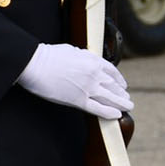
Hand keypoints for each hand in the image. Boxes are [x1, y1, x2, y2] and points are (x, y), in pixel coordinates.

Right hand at [17, 43, 132, 118]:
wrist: (36, 64)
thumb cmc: (49, 56)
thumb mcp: (72, 50)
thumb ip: (83, 56)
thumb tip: (86, 58)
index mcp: (93, 60)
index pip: (112, 71)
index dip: (120, 79)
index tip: (123, 85)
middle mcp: (94, 74)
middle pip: (113, 86)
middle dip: (121, 94)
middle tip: (127, 99)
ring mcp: (87, 88)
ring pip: (110, 98)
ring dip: (121, 103)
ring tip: (128, 107)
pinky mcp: (78, 100)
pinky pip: (97, 108)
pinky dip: (108, 112)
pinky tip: (117, 115)